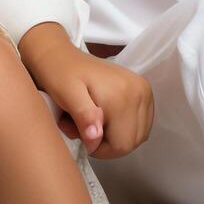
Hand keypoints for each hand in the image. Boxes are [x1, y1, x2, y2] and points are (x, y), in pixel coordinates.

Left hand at [19, 23, 153, 157]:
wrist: (61, 55)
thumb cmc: (59, 76)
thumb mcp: (65, 96)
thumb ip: (83, 117)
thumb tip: (96, 139)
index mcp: (122, 96)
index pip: (122, 145)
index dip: (99, 149)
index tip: (80, 134)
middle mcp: (140, 92)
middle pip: (132, 142)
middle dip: (106, 143)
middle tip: (82, 127)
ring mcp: (144, 91)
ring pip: (137, 135)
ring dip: (115, 136)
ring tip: (92, 122)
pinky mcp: (144, 90)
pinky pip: (141, 124)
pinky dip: (124, 127)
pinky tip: (105, 118)